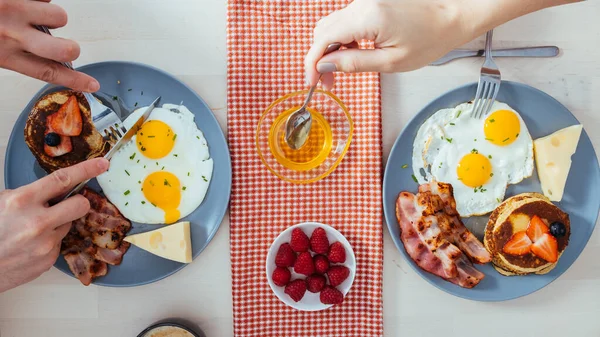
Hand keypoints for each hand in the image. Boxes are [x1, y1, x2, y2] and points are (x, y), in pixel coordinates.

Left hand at [0, 0, 99, 91]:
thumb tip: (48, 50)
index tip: (92, 85)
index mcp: (3, 55)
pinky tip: (26, 2)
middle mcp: (12, 34)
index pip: (48, 73)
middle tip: (68, 46)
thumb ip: (19, 52)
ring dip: (52, 15)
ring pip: (59, 16)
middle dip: (72, 48)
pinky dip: (40, 0)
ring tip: (35, 13)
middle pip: (64, 49)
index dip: (75, 80)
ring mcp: (14, 11)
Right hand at [0, 158, 108, 292]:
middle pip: (80, 205)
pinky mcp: (48, 260)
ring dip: (57, 224)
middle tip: (67, 203)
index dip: (86, 169)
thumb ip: (30, 194)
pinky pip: (58, 244)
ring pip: (68, 225)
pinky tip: (30, 245)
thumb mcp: (2, 203)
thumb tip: (54, 189)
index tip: (102, 164)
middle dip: (78, 202)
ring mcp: (45, 243)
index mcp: (23, 201)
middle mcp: (37, 222)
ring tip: (32, 230)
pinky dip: (48, 242)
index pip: (63, 180)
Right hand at [305, 0, 579, 89]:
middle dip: (320, 58)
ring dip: (332, 49)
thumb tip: (324, 67)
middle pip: (323, 31)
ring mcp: (365, 1)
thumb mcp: (391, 62)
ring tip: (344, 70)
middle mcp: (361, 4)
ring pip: (332, 25)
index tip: (312, 83)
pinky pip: (346, 20)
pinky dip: (343, 39)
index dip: (312, 64)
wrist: (454, 16)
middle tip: (329, 82)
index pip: (323, 40)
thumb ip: (353, 64)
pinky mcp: (370, 2)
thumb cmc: (430, 39)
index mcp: (366, 18)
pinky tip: (355, 54)